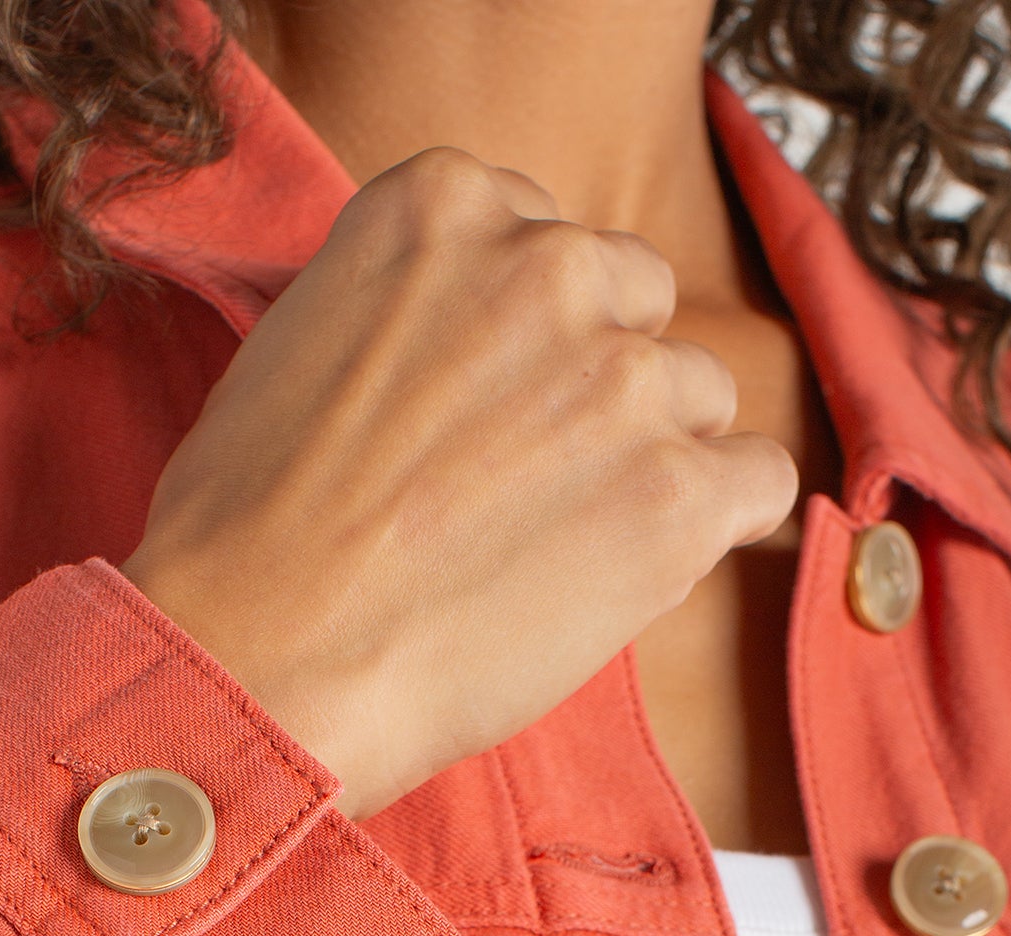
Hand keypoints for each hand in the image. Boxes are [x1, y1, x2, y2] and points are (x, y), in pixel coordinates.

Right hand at [122, 147, 798, 819]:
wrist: (261, 655)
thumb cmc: (250, 534)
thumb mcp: (306, 341)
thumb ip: (417, 311)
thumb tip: (479, 359)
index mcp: (445, 205)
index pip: (549, 239)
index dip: (530, 338)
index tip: (489, 407)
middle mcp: (546, 265)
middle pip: (636, 305)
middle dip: (598, 388)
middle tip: (525, 485)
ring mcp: (621, 378)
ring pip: (699, 396)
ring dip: (652, 464)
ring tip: (557, 548)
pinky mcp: (677, 491)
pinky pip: (760, 480)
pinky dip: (719, 528)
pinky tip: (640, 571)